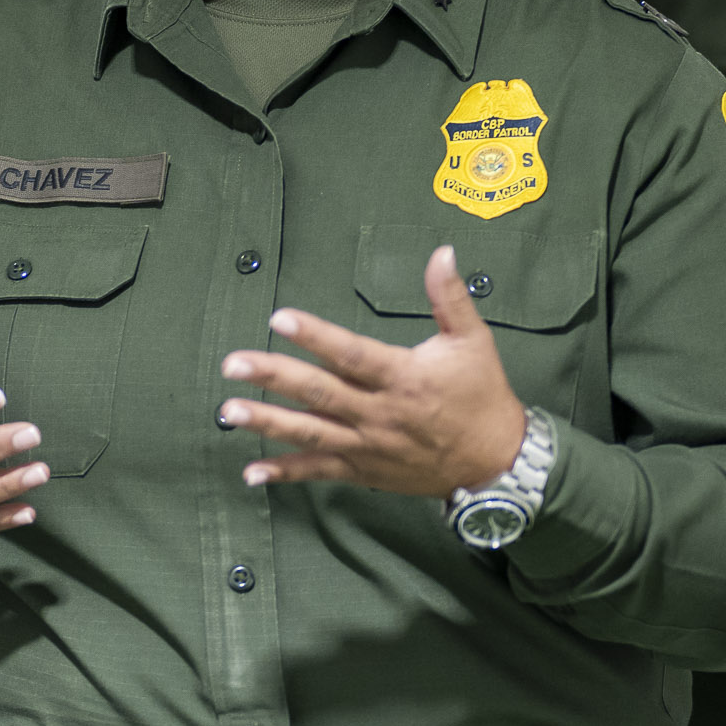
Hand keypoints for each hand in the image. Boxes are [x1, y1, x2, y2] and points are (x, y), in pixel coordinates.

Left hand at [219, 246, 525, 495]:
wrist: (496, 461)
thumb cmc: (482, 396)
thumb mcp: (472, 341)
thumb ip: (450, 297)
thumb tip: (442, 252)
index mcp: (404, 377)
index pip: (352, 354)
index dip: (316, 337)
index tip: (280, 318)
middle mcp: (380, 414)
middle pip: (321, 393)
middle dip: (274, 377)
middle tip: (234, 363)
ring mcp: (369, 445)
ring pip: (311, 434)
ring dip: (268, 423)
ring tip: (229, 411)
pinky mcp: (364, 469)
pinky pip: (320, 472)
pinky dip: (286, 472)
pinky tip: (252, 472)